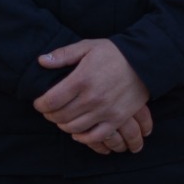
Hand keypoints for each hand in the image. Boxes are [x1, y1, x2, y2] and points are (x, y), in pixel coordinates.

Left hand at [34, 40, 151, 154]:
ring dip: (63, 125)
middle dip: (50, 115)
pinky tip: (77, 131)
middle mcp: (92, 97)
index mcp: (82, 79)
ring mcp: (105, 111)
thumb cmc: (113, 53)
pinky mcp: (117, 119)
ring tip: (62, 118)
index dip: (40, 104)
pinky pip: (95, 137)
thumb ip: (63, 54)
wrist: (144, 61)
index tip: (39, 102)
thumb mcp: (88, 46)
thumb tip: (41, 61)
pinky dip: (82, 137)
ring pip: (74, 128)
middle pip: (60, 116)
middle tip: (49, 110)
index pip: (51, 100)